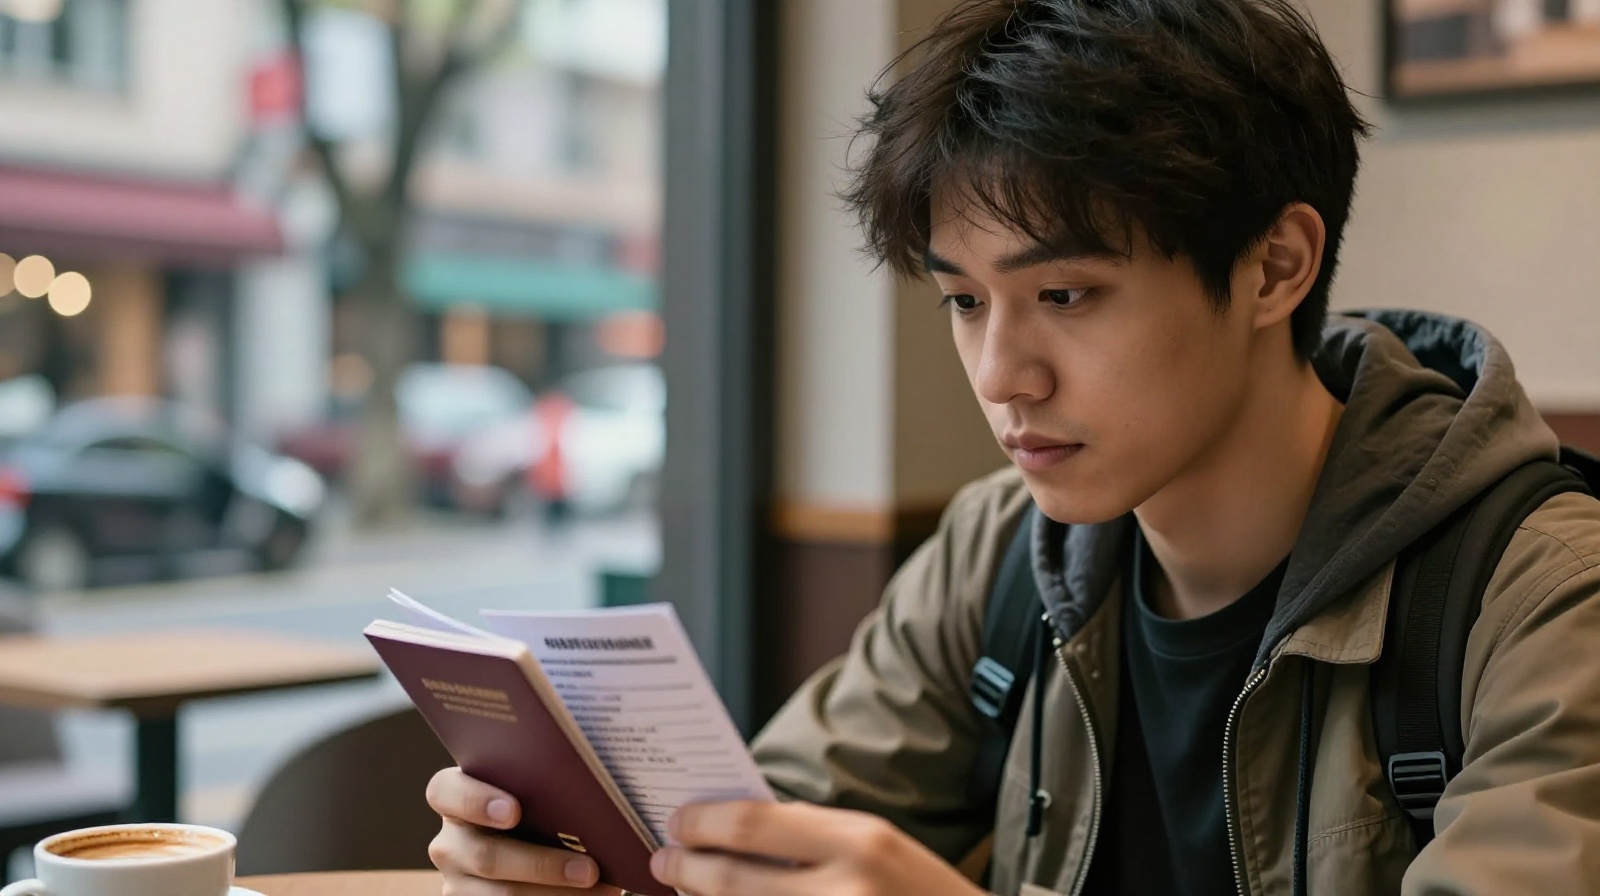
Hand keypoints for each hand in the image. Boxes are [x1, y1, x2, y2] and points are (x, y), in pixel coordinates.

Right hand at [426, 767, 623, 894]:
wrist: (534, 854)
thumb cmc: (542, 812)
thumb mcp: (535, 797)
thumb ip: (546, 790)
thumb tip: (593, 800)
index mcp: (456, 798)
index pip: (445, 791)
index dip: (475, 799)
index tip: (514, 811)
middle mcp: (450, 843)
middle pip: (486, 856)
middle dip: (543, 865)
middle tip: (590, 869)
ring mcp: (457, 883)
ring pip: (502, 895)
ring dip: (555, 893)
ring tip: (601, 889)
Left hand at [650, 801, 985, 895]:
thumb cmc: (923, 895)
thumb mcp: (879, 847)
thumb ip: (812, 836)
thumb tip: (733, 828)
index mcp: (860, 842)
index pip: (753, 824)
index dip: (703, 822)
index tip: (677, 821)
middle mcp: (845, 891)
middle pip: (732, 878)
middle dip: (686, 868)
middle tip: (663, 861)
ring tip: (685, 890)